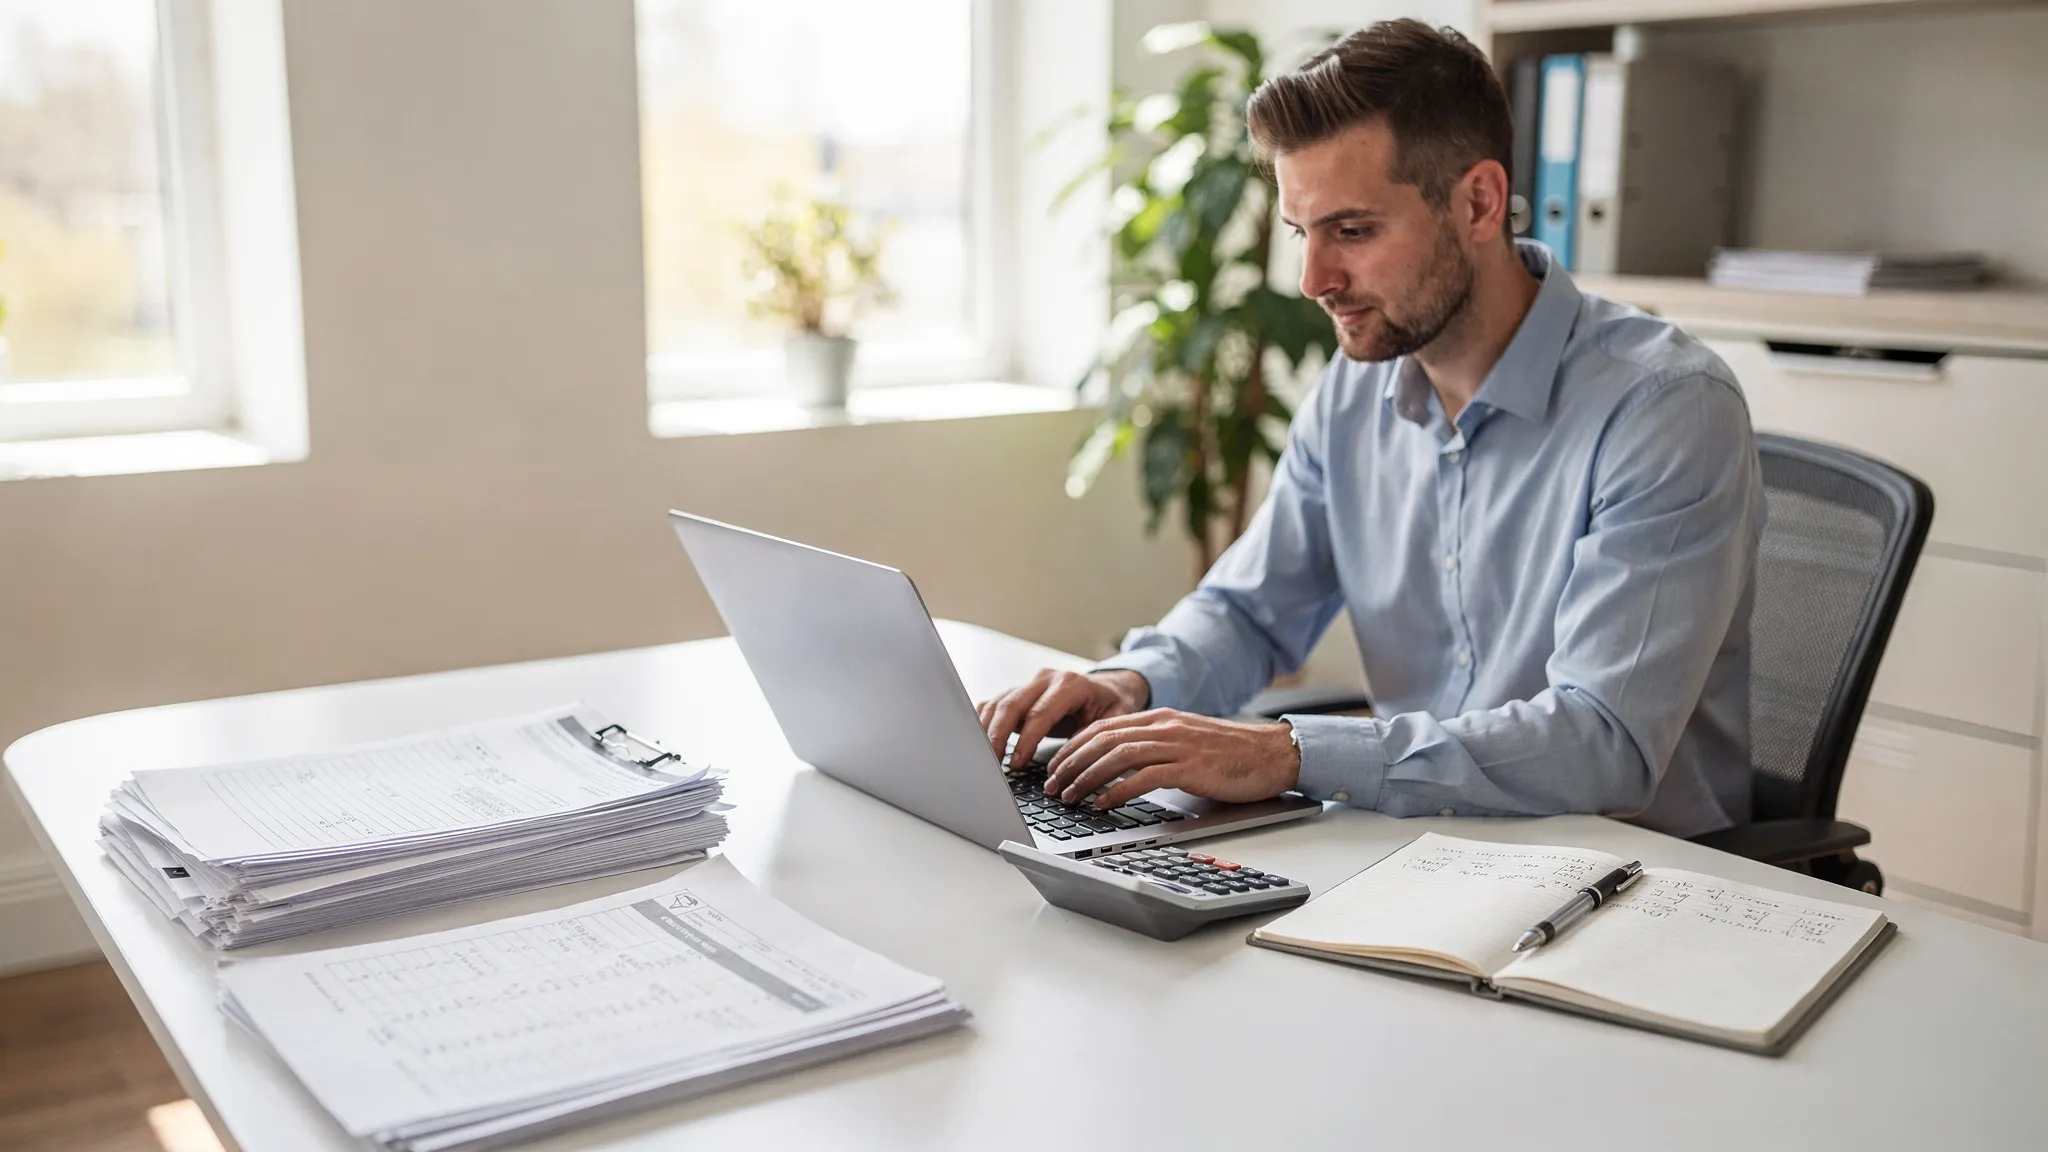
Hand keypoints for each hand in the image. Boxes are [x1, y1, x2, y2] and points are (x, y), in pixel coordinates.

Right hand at [977, 668, 1150, 771]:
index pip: (1040, 713)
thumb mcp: (1115, 719)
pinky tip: (978, 741)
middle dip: (998, 736)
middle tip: (991, 763)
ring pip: (998, 703)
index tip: (1017, 763)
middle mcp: (1045, 679)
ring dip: (986, 730)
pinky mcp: (1020, 692)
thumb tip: (1073, 759)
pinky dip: (984, 722)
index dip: (1026, 740)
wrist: (1109, 686)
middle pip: (1012, 705)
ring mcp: (1030, 683)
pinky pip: (995, 704)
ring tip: (983, 758)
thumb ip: (1095, 735)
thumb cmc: (1113, 703)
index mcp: (1070, 684)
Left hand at [1042, 710, 1301, 809]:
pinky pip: (1143, 777)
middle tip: (1051, 785)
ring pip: (1117, 756)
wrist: (1274, 754)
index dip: (1073, 746)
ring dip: (1086, 777)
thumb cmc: (1232, 755)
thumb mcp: (1186, 743)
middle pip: (1102, 739)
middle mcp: (1164, 727)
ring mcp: (1177, 745)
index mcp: (1161, 719)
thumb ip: (1157, 750)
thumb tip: (1121, 770)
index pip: (1103, 727)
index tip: (1054, 765)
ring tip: (1069, 796)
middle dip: (1070, 763)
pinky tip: (1102, 804)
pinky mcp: (1190, 766)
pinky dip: (1117, 790)